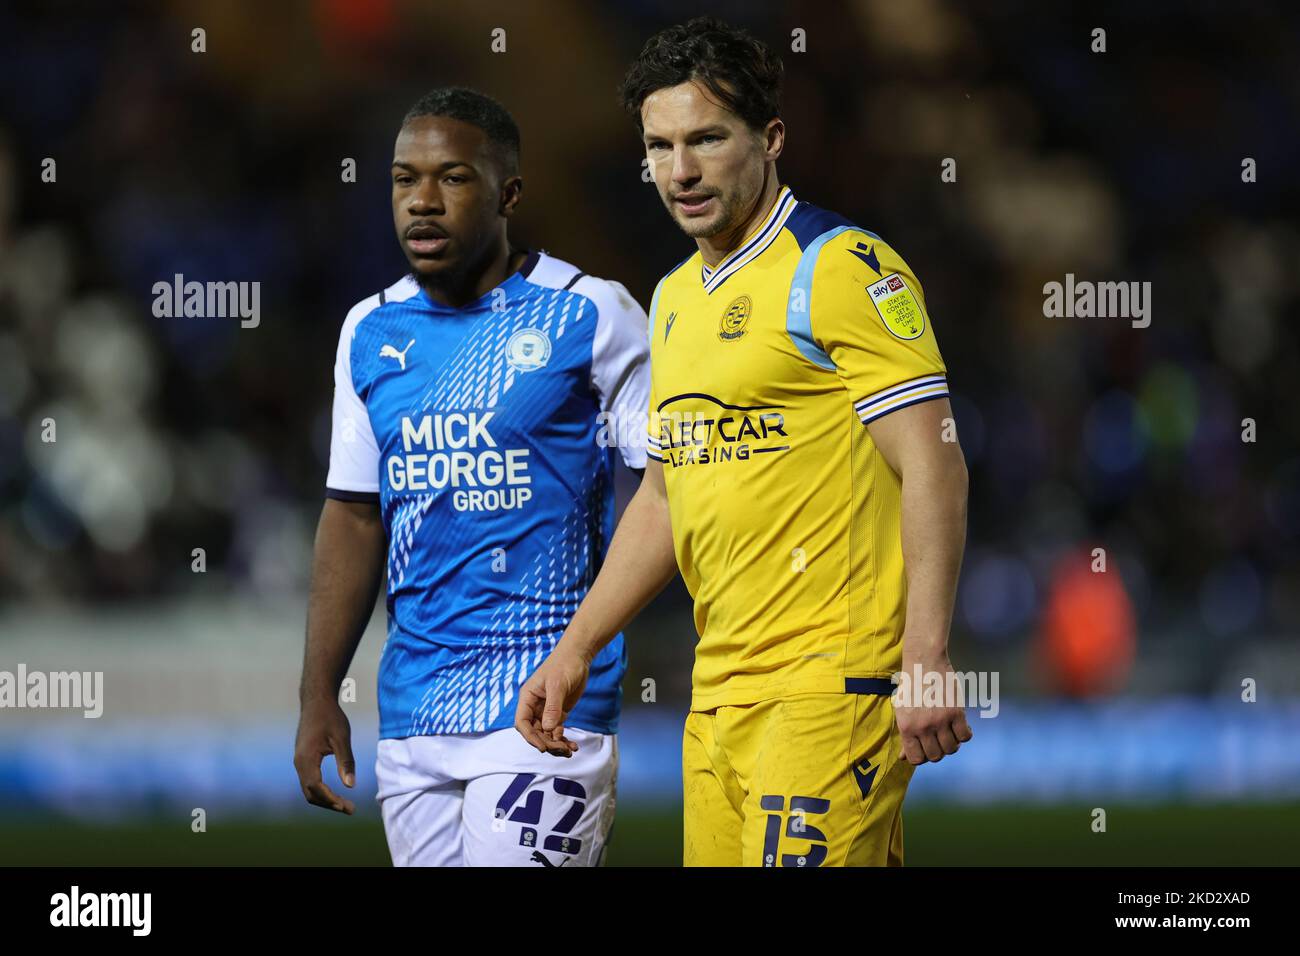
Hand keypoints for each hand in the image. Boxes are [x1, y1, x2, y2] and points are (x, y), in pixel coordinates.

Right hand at [293, 698, 356, 812]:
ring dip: (325, 799)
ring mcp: (299, 762)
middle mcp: (299, 763)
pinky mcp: (303, 760)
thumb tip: (350, 786)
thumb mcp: (342, 738)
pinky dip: (321, 791)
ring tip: (345, 805)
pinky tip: (335, 792)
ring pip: (308, 789)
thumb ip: (345, 761)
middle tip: (350, 809)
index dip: (330, 799)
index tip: (347, 807)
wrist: (316, 701)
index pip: (315, 787)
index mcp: (306, 759)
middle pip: (310, 793)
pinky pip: (309, 781)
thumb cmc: (331, 717)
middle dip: (329, 803)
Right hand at [514, 645, 590, 757]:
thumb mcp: (558, 685)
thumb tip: (548, 729)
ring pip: (546, 734)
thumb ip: (552, 707)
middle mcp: (534, 707)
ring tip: (570, 751)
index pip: (522, 722)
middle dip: (547, 743)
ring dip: (556, 745)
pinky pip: (557, 731)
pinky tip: (573, 746)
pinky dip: (563, 740)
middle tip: (563, 749)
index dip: (530, 737)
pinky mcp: (558, 713)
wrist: (578, 657)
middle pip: (535, 732)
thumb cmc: (564, 665)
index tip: (543, 747)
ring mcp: (546, 711)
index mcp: (527, 698)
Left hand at [893, 653, 973, 764]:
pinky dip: (965, 734)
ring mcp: (940, 720)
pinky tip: (961, 726)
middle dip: (939, 751)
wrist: (924, 661)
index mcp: (906, 727)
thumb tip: (903, 758)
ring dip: (953, 744)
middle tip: (940, 739)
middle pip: (935, 756)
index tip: (927, 748)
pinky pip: (965, 736)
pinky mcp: (956, 712)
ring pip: (951, 749)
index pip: (916, 759)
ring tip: (951, 733)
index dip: (923, 757)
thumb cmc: (911, 686)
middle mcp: (922, 727)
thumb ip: (905, 735)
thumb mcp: (902, 710)